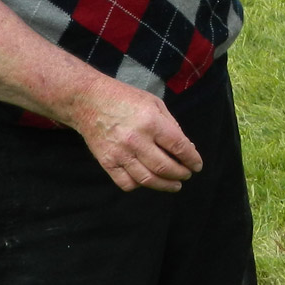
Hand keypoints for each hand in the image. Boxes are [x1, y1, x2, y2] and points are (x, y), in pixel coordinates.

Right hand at [65, 79, 203, 191]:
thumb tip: (186, 147)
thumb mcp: (154, 103)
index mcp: (151, 122)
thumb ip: (172, 125)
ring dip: (165, 185)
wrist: (88, 100)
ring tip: (174, 185)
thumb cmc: (125, 99)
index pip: (179, 147)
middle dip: (181, 174)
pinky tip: (147, 180)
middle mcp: (136, 140)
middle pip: (165, 167)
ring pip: (148, 179)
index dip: (191, 159)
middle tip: (186, 175)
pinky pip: (126, 183)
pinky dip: (139, 185)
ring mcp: (120, 153)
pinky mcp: (106, 162)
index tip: (196, 166)